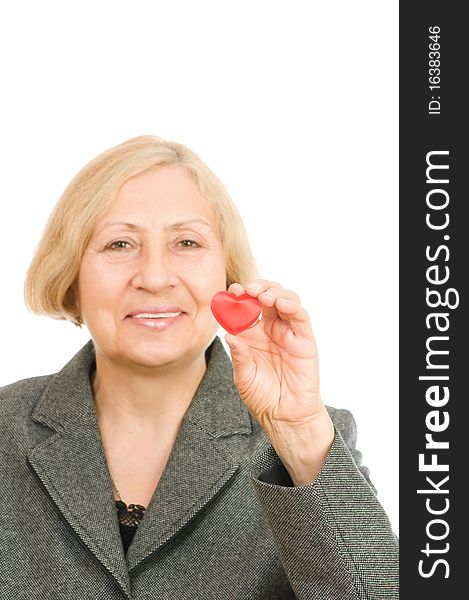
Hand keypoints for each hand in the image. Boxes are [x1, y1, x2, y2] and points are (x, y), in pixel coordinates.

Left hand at [224, 279, 333, 483]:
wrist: (284, 416)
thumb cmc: (262, 397)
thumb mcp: (243, 376)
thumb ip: (238, 354)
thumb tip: (228, 334)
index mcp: (253, 334)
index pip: (246, 307)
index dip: (239, 296)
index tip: (230, 291)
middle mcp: (271, 329)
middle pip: (267, 296)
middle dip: (258, 287)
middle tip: (247, 288)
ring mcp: (288, 332)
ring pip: (285, 300)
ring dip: (274, 291)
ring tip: (262, 295)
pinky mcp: (305, 339)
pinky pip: (300, 316)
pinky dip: (291, 305)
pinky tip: (279, 303)